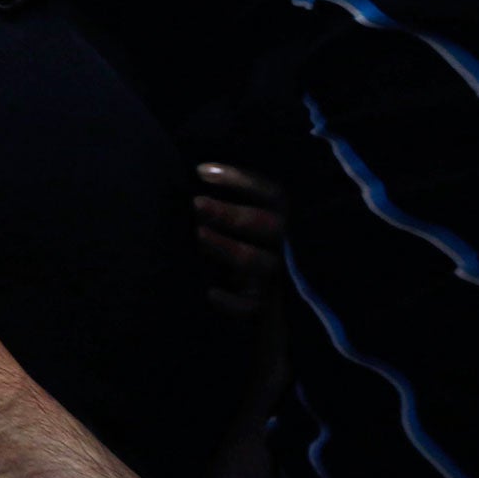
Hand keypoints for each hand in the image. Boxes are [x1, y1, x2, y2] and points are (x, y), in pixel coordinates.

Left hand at [193, 164, 285, 317]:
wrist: (265, 300)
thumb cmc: (244, 245)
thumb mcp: (247, 220)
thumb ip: (230, 201)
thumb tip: (197, 174)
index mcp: (282, 218)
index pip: (270, 193)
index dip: (240, 179)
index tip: (201, 171)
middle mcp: (283, 244)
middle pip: (263, 224)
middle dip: (228, 213)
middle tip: (195, 204)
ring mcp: (274, 275)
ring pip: (253, 259)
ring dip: (225, 246)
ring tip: (197, 235)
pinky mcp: (264, 304)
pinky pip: (250, 305)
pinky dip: (231, 302)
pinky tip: (210, 293)